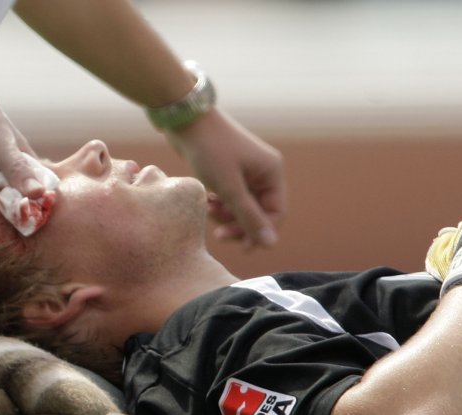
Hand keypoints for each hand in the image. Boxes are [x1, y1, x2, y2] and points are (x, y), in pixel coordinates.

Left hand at [165, 109, 285, 248]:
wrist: (186, 119)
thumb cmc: (210, 150)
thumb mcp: (230, 188)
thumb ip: (250, 218)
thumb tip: (271, 245)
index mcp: (272, 172)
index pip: (276, 213)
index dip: (260, 233)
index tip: (242, 248)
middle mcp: (263, 171)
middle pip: (259, 212)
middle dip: (239, 224)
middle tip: (218, 235)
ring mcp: (247, 170)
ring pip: (243, 206)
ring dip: (227, 215)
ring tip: (208, 211)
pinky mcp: (230, 170)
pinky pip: (231, 196)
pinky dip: (220, 203)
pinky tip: (206, 202)